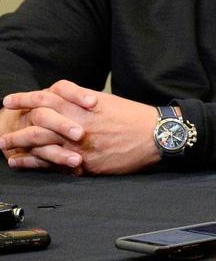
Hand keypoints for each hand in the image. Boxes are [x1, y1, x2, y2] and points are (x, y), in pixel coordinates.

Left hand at [1, 81, 159, 174]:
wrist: (156, 136)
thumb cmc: (134, 118)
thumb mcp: (107, 101)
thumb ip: (83, 102)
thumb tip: (65, 101)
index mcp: (82, 105)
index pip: (46, 97)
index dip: (25, 98)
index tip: (9, 101)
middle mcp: (77, 122)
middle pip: (36, 121)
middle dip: (15, 125)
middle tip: (1, 128)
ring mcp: (79, 144)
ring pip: (40, 143)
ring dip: (18, 145)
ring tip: (4, 147)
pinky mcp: (85, 163)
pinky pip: (53, 163)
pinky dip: (33, 163)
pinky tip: (22, 163)